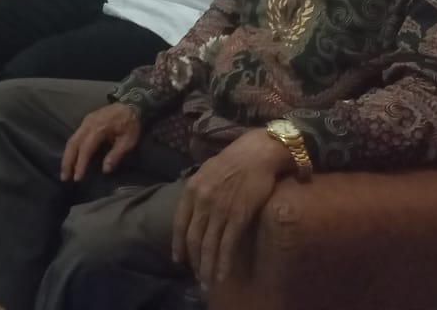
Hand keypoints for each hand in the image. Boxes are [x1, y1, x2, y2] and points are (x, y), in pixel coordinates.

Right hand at [60, 101, 141, 181]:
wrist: (130, 104)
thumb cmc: (131, 124)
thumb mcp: (129, 140)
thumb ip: (116, 154)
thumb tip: (105, 170)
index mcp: (99, 128)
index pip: (86, 148)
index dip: (80, 164)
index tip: (77, 178)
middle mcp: (87, 124)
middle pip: (73, 144)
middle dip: (67, 161)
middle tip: (64, 177)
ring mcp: (85, 122)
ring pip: (71, 140)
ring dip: (67, 156)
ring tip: (65, 171)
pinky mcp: (85, 122)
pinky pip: (74, 136)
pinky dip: (71, 149)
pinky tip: (71, 158)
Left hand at [171, 128, 293, 288]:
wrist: (258, 153)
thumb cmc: (234, 160)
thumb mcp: (207, 171)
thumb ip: (198, 191)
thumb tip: (194, 208)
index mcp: (191, 189)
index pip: (179, 223)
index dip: (178, 244)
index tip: (179, 259)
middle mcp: (202, 201)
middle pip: (193, 238)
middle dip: (194, 261)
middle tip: (197, 277)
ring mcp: (219, 210)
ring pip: (209, 245)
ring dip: (207, 267)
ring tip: (207, 282)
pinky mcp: (238, 217)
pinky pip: (227, 244)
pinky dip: (223, 262)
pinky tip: (222, 275)